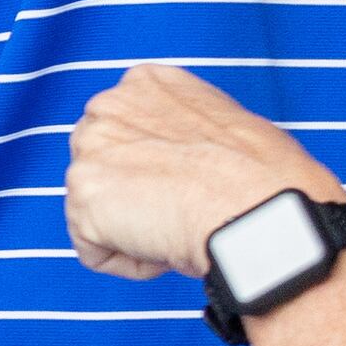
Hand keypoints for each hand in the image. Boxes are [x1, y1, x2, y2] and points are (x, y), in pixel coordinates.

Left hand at [65, 64, 343, 282]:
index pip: (125, 132)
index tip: (185, 183)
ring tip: (179, 227)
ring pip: (97, 210)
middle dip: (135, 195)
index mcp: (146, 83)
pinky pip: (94, 250)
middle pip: (102, 167)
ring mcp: (88, 151)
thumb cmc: (264, 177)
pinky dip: (129, 261)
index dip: (156, 168)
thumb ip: (184, 132)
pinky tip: (165, 250)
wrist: (257, 210)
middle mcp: (108, 106)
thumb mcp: (226, 124)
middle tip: (179, 210)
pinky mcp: (81, 200)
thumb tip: (183, 159)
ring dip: (134, 229)